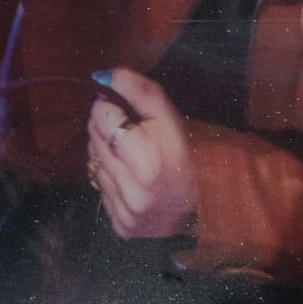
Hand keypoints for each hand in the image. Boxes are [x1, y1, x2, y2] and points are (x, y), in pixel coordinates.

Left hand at [87, 68, 198, 239]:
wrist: (208, 207)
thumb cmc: (191, 156)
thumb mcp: (171, 119)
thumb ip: (139, 92)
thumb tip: (101, 76)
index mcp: (151, 165)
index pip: (102, 117)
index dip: (111, 108)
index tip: (125, 111)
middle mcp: (136, 194)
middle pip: (94, 138)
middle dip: (107, 128)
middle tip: (131, 133)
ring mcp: (128, 213)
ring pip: (93, 161)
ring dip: (107, 152)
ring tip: (133, 156)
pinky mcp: (122, 227)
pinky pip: (100, 187)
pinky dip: (110, 177)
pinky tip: (131, 178)